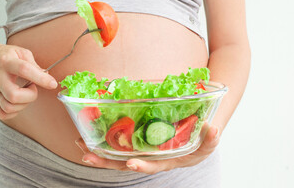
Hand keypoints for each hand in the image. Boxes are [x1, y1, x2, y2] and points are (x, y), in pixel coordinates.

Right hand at [0, 43, 57, 119]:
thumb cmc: (10, 56)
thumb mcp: (23, 53)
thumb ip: (36, 66)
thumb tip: (48, 79)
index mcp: (7, 62)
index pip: (24, 70)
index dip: (41, 78)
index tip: (52, 84)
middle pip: (13, 95)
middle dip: (30, 96)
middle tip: (33, 87)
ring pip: (9, 107)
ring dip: (23, 104)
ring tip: (26, 94)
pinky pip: (3, 114)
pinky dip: (14, 112)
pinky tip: (19, 102)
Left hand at [75, 124, 219, 173]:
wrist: (195, 129)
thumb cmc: (200, 137)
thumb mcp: (209, 140)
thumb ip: (211, 138)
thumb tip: (213, 129)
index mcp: (167, 160)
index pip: (153, 165)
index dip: (142, 165)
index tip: (131, 163)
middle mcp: (151, 157)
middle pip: (125, 164)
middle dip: (106, 162)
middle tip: (88, 157)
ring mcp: (141, 149)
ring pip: (116, 155)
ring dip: (98, 151)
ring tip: (80, 144)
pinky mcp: (135, 139)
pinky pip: (116, 142)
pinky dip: (102, 139)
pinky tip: (88, 132)